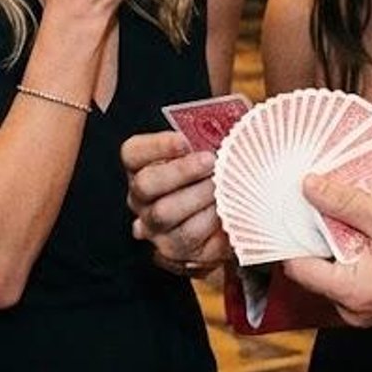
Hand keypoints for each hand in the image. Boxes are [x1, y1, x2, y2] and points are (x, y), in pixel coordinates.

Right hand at [123, 130, 228, 271]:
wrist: (230, 215)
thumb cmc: (218, 172)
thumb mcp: (211, 146)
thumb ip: (215, 130)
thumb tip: (238, 116)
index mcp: (141, 168)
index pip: (133, 153)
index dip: (156, 145)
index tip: (184, 139)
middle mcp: (142, 200)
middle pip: (146, 185)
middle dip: (181, 172)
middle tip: (211, 162)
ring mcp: (157, 229)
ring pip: (165, 214)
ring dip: (198, 198)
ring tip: (223, 187)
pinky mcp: (179, 254)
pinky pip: (193, 241)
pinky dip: (214, 224)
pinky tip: (229, 211)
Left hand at [279, 176, 371, 325]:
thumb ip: (347, 204)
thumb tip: (311, 187)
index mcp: (351, 292)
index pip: (296, 266)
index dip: (292, 234)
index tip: (293, 207)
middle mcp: (351, 309)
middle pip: (315, 266)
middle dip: (319, 232)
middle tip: (325, 200)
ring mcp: (364, 310)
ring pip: (335, 270)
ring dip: (339, 240)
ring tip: (352, 211)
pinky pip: (353, 276)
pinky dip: (355, 252)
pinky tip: (370, 230)